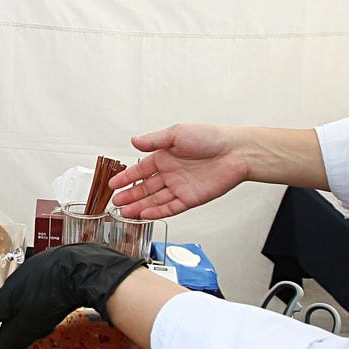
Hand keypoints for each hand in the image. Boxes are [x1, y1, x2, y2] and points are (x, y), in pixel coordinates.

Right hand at [0, 245, 144, 348]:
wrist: (83, 268)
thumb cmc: (53, 298)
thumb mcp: (27, 327)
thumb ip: (6, 339)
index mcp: (5, 293)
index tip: (1, 333)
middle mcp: (16, 276)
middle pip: (8, 299)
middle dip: (15, 313)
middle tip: (28, 326)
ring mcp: (35, 265)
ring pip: (27, 288)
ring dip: (33, 300)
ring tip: (48, 312)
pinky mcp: (54, 259)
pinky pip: (46, 278)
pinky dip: (49, 288)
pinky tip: (63, 296)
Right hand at [108, 123, 248, 219]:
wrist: (236, 152)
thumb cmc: (210, 137)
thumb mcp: (176, 133)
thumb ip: (154, 141)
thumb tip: (134, 141)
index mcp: (165, 156)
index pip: (140, 170)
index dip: (125, 177)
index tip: (113, 184)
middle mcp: (171, 173)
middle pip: (145, 188)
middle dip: (129, 195)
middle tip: (115, 202)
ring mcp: (180, 187)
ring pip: (154, 200)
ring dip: (139, 206)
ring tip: (124, 212)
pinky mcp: (191, 199)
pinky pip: (170, 208)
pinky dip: (156, 212)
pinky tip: (144, 214)